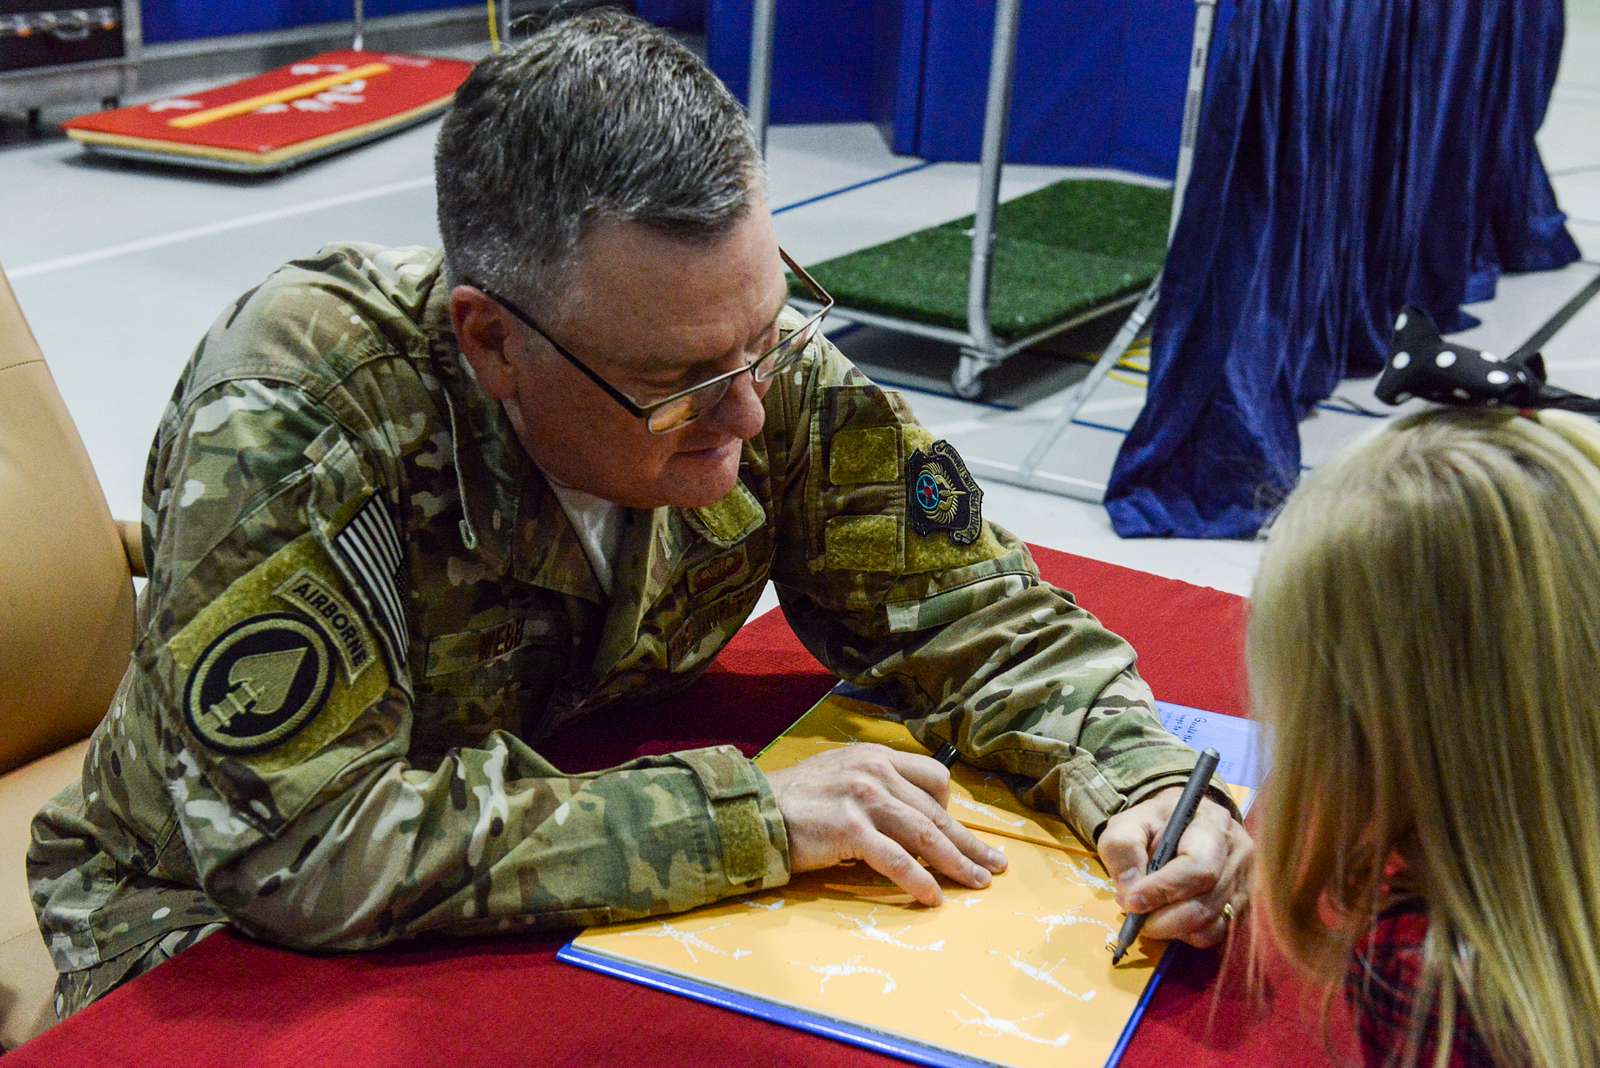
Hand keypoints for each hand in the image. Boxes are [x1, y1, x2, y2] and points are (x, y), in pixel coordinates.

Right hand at [764, 744, 1007, 905]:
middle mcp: (876, 771)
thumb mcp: (840, 774)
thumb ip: (874, 786)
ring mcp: (864, 799)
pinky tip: (933, 897)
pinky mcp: (851, 828)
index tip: (955, 830)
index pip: (934, 776)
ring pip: (925, 835)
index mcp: (876, 756)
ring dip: (957, 862)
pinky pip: (896, 860)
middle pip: (937, 810)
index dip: (949, 806)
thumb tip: (909, 816)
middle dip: (969, 841)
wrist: (753, 810)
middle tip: (995, 863)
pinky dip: (919, 881)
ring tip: (978, 882)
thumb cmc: (795, 799)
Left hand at [1097, 788, 1252, 948]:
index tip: (1132, 902)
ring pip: (1210, 924)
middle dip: (1163, 918)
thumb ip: (1123, 850)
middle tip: (1133, 915)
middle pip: (1205, 903)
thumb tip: (1131, 892)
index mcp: (1213, 824)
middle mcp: (1238, 854)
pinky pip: (1214, 934)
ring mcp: (1244, 883)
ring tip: (1147, 911)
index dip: (1163, 890)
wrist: (1181, 825)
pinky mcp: (1241, 908)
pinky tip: (1168, 917)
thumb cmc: (1154, 825)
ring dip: (1171, 928)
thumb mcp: (1127, 824)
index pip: (1198, 867)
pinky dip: (1186, 934)